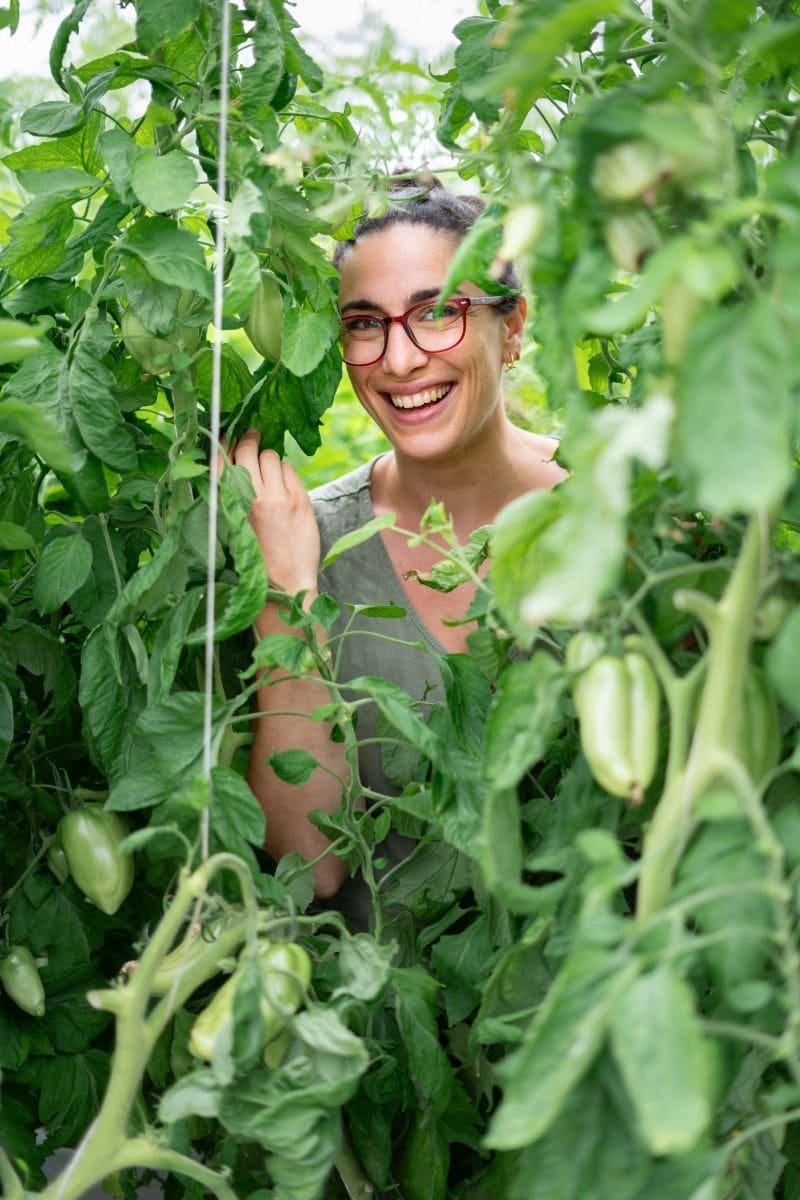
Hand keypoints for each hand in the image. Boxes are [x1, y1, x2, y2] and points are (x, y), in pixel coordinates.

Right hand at [227, 430, 319, 595]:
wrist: (282, 587)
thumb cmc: (252, 562)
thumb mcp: (227, 531)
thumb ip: (226, 499)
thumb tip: (229, 466)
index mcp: (226, 506)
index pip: (219, 461)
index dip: (222, 443)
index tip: (225, 436)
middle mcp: (250, 497)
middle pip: (248, 450)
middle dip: (248, 442)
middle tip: (250, 438)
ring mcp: (278, 497)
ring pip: (271, 457)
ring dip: (268, 460)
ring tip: (268, 472)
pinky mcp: (300, 501)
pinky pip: (290, 470)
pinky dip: (285, 473)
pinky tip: (283, 486)